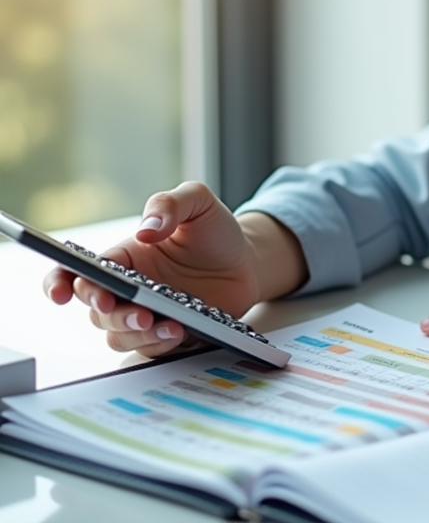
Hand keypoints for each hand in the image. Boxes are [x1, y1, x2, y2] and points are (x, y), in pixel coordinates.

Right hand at [42, 182, 261, 357]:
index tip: (63, 293)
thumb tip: (145, 231)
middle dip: (110, 313)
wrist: (248, 262)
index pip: (77, 272)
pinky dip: (159, 344)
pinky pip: (150, 348)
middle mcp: (128, 289)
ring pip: (119, 335)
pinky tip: (179, 332)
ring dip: (138, 334)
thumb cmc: (216, 231)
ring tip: (170, 324)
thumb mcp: (197, 202)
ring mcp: (146, 313)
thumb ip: (169, 205)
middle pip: (97, 310)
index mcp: (123, 258)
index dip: (59, 282)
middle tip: (137, 311)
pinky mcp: (168, 333)